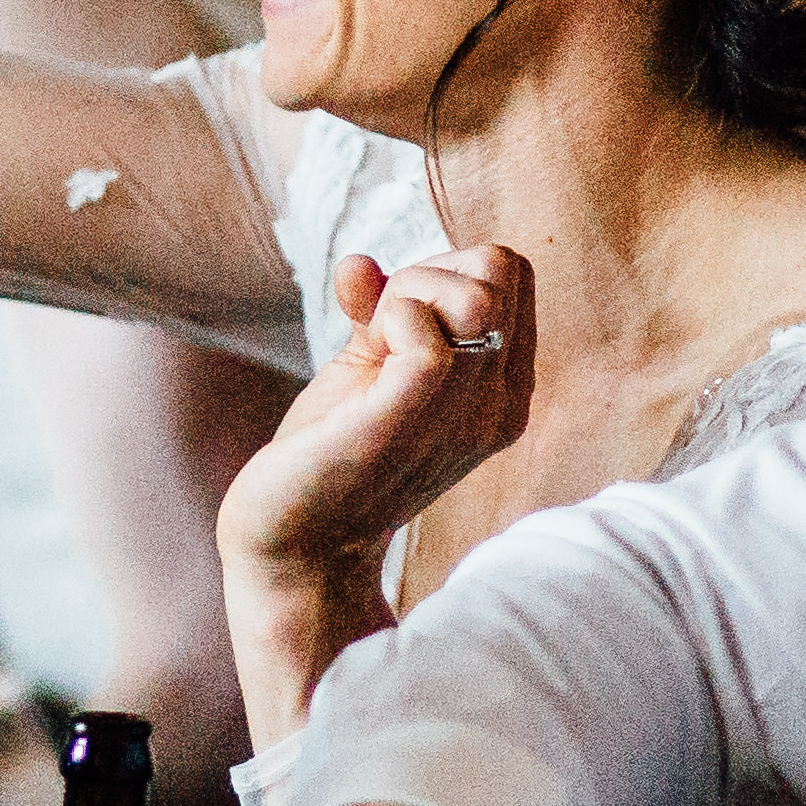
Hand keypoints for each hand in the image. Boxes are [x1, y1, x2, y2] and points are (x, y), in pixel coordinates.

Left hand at [224, 246, 535, 590]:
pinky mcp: (409, 418)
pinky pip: (426, 329)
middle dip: (431, 272)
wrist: (295, 541)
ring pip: (472, 293)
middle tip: (382, 332)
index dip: (445, 270)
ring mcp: (465, 414)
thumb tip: (358, 264)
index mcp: (505, 388)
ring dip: (404, 296)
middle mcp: (501, 403)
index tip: (397, 319)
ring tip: (374, 352)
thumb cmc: (333, 453)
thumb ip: (378, 312)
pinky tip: (365, 362)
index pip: (510, 272)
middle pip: (501, 268)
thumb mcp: (369, 368)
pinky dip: (387, 318)